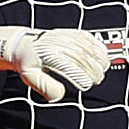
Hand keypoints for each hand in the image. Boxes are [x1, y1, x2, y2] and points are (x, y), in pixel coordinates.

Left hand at [0, 27, 120, 101]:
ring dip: (99, 59)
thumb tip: (60, 95)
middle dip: (93, 69)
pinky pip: (88, 38)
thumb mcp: (31, 78)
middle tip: (97, 80)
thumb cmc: (30, 64)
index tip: (87, 86)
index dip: (80, 76)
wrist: (25, 45)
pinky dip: (98, 47)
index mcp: (47, 55)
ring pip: (87, 46)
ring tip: (103, 70)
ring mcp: (64, 36)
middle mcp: (57, 43)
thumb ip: (45, 87)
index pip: (68, 65)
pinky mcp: (70, 33)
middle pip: (81, 56)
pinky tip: (103, 57)